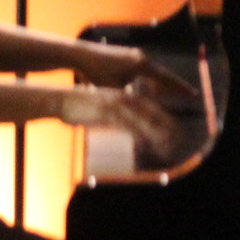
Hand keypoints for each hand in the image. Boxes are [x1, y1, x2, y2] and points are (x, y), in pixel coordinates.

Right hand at [58, 85, 183, 154]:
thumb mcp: (102, 115)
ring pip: (141, 118)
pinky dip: (139, 132)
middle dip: (166, 125)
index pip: (149, 107)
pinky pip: (126, 124)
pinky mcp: (106, 112)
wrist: (60, 100)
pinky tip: (147, 141)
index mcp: (122, 96)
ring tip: (169, 142)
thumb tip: (127, 131)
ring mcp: (115, 104)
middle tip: (179, 137)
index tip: (176, 129)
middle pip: (151, 112)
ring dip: (156, 131)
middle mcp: (122, 98)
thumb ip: (116, 121)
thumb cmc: (80, 108)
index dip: (163, 118)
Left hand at [72, 42, 200, 107]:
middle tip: (190, 95)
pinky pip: (143, 70)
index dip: (179, 89)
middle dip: (175, 86)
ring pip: (152, 73)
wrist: (80, 55)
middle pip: (162, 75)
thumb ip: (131, 99)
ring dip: (161, 84)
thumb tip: (143, 112)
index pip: (166, 79)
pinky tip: (151, 87)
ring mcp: (133, 55)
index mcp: (141, 65)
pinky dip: (150, 80)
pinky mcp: (126, 56)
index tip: (192, 94)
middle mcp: (140, 57)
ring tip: (173, 93)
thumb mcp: (116, 90)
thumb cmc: (96, 73)